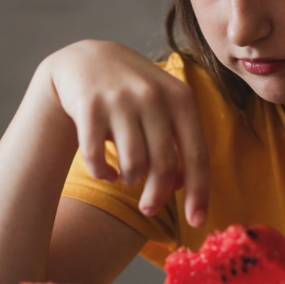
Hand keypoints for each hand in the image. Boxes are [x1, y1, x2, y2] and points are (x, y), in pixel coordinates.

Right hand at [41, 40, 208, 226]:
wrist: (86, 61)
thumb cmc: (134, 94)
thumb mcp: (164, 105)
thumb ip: (180, 141)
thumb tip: (183, 186)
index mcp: (181, 97)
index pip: (197, 155)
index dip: (198, 192)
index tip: (197, 222)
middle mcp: (153, 95)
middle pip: (164, 165)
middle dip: (157, 196)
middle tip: (150, 208)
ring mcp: (120, 99)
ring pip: (133, 165)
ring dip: (130, 181)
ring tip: (128, 177)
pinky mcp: (89, 105)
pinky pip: (97, 157)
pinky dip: (102, 173)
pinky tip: (104, 172)